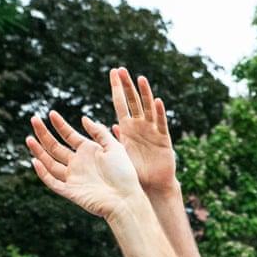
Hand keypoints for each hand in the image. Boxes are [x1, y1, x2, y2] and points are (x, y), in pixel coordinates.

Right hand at [27, 112, 145, 221]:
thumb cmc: (124, 174)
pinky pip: (53, 182)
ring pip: (50, 163)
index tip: (51, 113)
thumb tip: (83, 118)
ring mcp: (73, 178)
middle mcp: (78, 163)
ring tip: (29, 138)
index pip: (69, 135)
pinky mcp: (71, 192)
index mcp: (88, 151)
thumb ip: (99, 132)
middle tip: (33, 119)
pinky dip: (43, 173)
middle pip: (55, 147)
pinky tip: (36, 161)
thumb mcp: (114, 147)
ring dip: (39, 151)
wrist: (126, 199)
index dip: (60, 125)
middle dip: (44, 134)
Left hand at [109, 68, 176, 192]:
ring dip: (145, 94)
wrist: (151, 186)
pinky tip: (157, 101)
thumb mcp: (118, 152)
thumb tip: (93, 122)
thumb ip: (109, 136)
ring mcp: (152, 131)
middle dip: (127, 86)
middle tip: (121, 70)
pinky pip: (161, 124)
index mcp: (128, 127)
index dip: (118, 88)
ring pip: (148, 108)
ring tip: (140, 79)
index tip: (113, 71)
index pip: (121, 103)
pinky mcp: (163, 140)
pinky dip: (160, 113)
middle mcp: (140, 126)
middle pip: (133, 101)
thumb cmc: (134, 171)